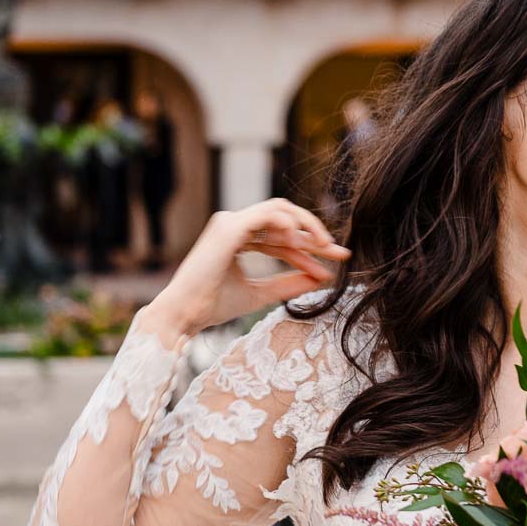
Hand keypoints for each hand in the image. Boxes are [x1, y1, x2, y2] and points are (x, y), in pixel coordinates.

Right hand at [144, 199, 349, 343]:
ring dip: (306, 227)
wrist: (185, 313)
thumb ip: (288, 284)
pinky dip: (288, 223)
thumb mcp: (261, 294)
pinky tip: (303, 239)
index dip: (309, 250)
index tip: (333, 265)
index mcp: (238, 239)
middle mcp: (235, 226)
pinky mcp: (229, 227)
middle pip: (285, 223)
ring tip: (325, 246)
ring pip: (279, 211)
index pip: (282, 238)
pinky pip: (266, 214)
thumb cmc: (213, 305)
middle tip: (341, 253)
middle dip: (314, 237)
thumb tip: (322, 278)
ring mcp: (230, 223)